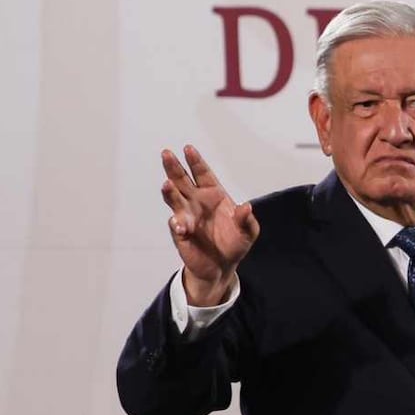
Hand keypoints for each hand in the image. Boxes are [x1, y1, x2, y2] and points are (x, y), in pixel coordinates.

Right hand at [160, 145, 259, 304]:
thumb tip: (246, 207)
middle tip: (166, 154)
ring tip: (167, 185)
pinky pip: (176, 226)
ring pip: (174, 199)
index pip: (202, 174)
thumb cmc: (235, 243)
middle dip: (174, 168)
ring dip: (170, 192)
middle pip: (182, 180)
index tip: (188, 148)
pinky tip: (180, 225)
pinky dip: (178, 224)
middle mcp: (197, 202)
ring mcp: (187, 216)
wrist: (222, 266)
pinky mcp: (181, 234)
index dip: (195, 161)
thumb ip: (247, 220)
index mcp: (213, 195)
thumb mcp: (248, 232)